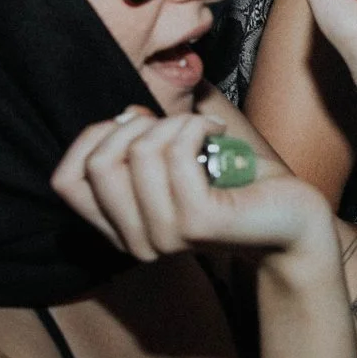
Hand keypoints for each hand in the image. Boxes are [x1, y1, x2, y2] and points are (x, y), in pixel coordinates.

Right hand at [53, 107, 333, 263]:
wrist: (290, 216)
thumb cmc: (233, 183)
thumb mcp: (172, 161)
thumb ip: (137, 146)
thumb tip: (124, 116)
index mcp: (121, 229)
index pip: (66, 181)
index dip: (92, 138)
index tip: (137, 125)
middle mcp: (136, 241)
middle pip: (98, 164)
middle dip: (133, 126)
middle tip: (175, 125)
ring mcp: (165, 235)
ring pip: (140, 151)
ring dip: (174, 123)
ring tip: (204, 129)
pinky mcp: (196, 222)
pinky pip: (176, 152)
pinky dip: (195, 127)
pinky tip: (217, 133)